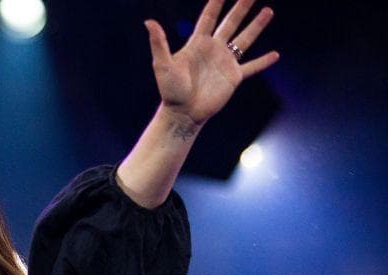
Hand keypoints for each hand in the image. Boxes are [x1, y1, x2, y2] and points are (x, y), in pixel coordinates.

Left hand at [145, 0, 278, 124]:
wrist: (182, 113)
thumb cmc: (170, 90)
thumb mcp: (162, 64)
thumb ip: (159, 43)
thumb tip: (149, 21)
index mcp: (197, 43)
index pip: (208, 17)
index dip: (216, 2)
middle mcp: (213, 49)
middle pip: (230, 23)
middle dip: (241, 7)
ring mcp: (225, 63)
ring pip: (245, 40)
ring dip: (256, 26)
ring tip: (268, 11)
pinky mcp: (233, 77)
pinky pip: (252, 67)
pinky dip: (263, 61)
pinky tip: (276, 55)